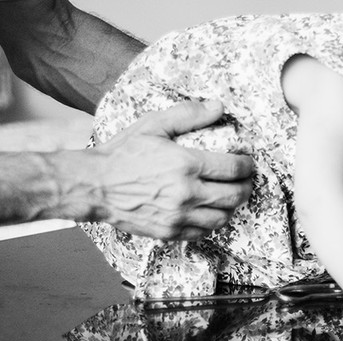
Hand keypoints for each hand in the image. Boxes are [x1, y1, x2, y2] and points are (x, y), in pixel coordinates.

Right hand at [86, 100, 253, 240]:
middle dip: (246, 187)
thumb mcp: (153, 125)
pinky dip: (212, 222)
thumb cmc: (123, 153)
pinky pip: (203, 232)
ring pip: (222, 217)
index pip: (233, 169)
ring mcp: (179, 217)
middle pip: (234, 196)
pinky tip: (209, 211)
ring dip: (231, 207)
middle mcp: (186, 194)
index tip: (247, 162)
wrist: (95, 185)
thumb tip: (218, 106)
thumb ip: (187, 114)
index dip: (247, 165)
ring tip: (228, 196)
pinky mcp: (170, 232)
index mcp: (186, 165)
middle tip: (245, 181)